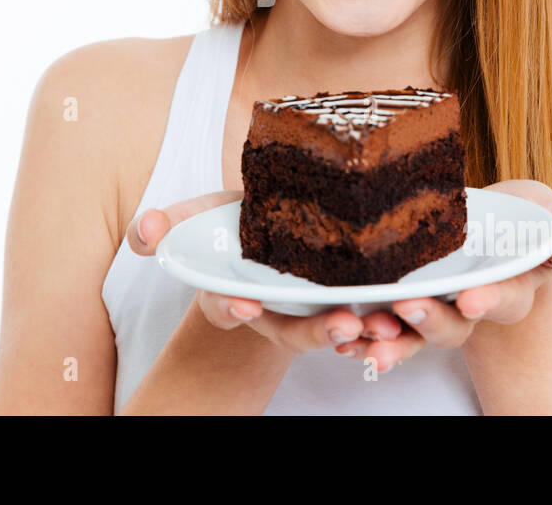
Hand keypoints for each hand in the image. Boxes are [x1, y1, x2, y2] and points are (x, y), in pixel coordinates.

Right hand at [128, 192, 405, 354]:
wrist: (274, 222)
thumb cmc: (234, 221)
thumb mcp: (199, 217)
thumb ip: (168, 224)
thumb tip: (144, 232)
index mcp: (235, 294)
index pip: (228, 306)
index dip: (232, 308)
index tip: (242, 304)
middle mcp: (275, 311)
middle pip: (293, 332)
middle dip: (315, 334)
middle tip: (339, 327)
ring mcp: (312, 309)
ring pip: (336, 331)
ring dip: (361, 334)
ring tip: (383, 326)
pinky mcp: (348, 298)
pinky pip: (369, 319)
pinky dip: (390, 322)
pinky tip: (408, 311)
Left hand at [333, 179, 551, 371]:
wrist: (497, 218)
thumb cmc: (533, 220)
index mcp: (511, 287)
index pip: (504, 298)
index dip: (489, 299)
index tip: (471, 298)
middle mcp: (469, 304)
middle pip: (452, 325)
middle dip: (430, 321)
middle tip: (409, 308)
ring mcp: (435, 303)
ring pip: (412, 331)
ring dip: (390, 336)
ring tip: (366, 333)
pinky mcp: (402, 295)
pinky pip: (382, 320)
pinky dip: (361, 332)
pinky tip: (340, 336)